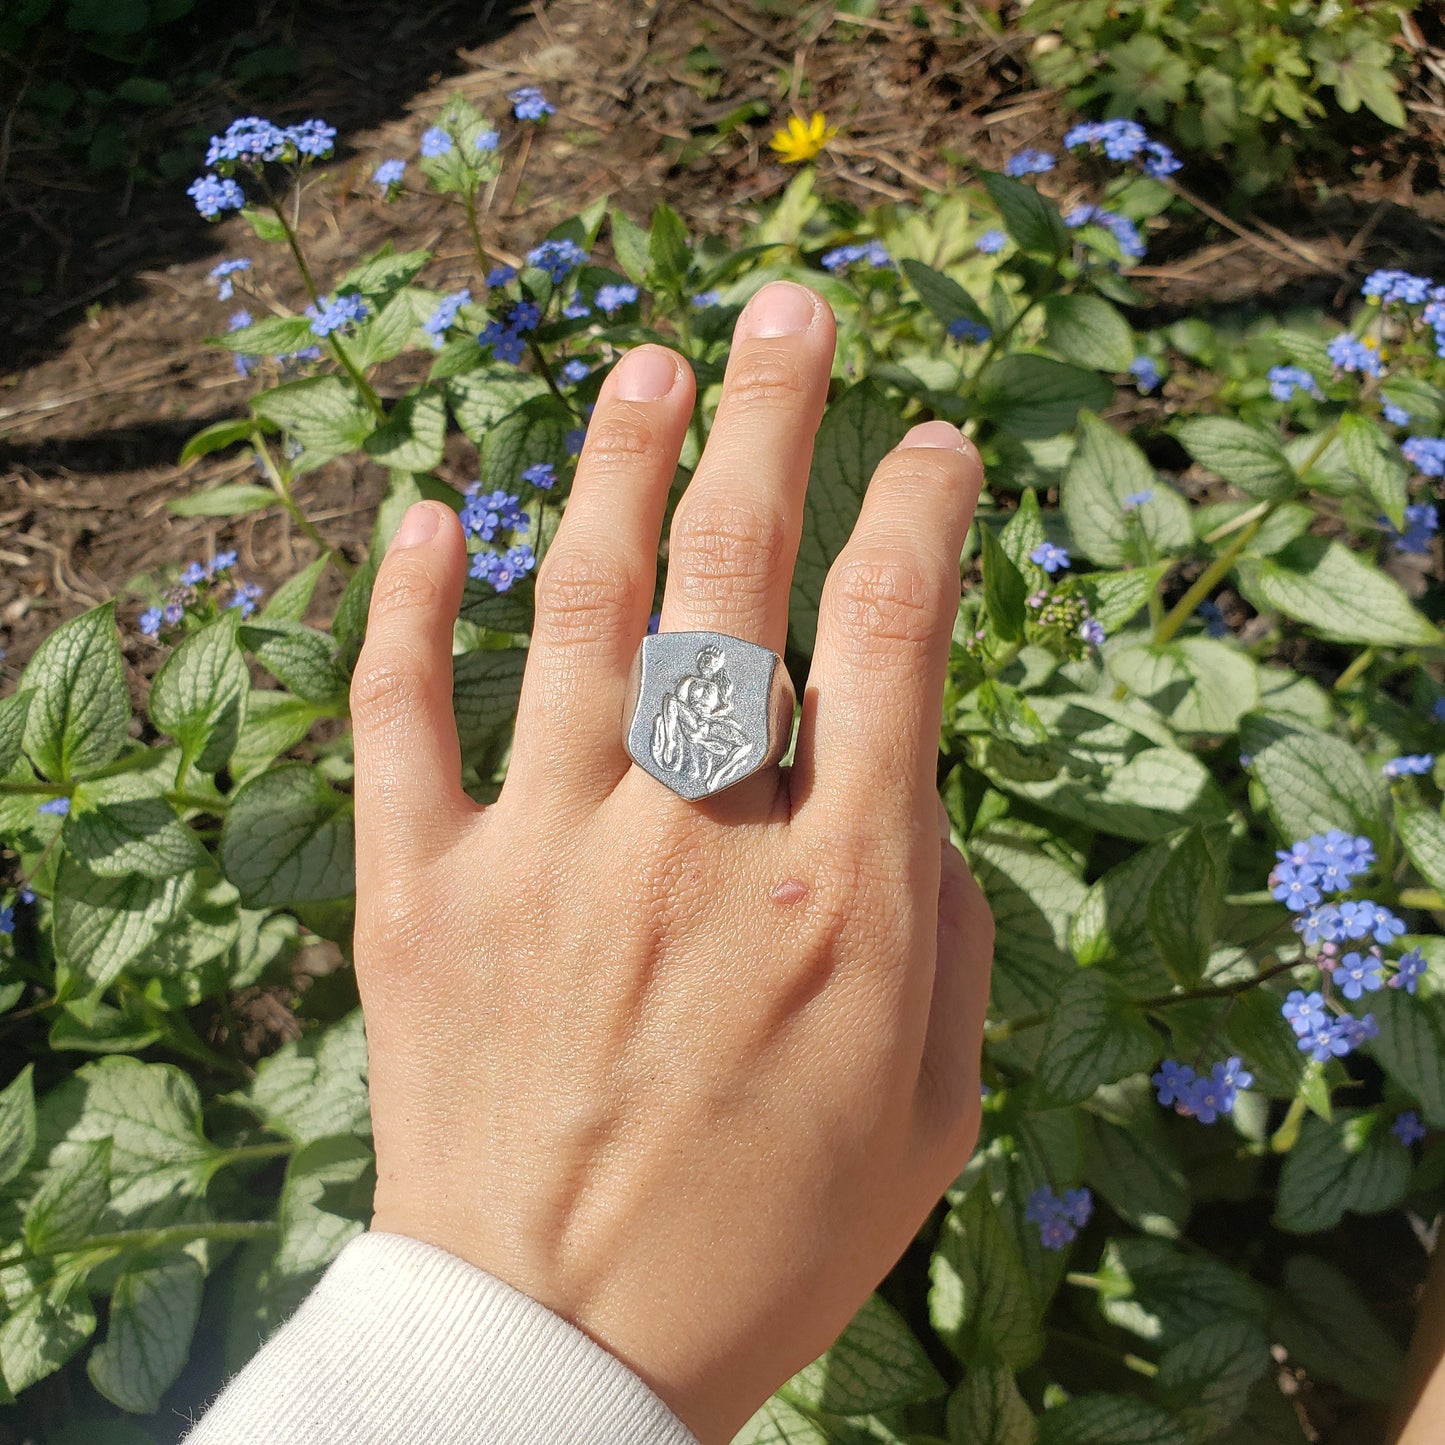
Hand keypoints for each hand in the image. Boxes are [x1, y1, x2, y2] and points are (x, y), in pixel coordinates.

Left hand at [349, 280, 993, 1442]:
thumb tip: (906, 792)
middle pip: (738, 579)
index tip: (934, 448)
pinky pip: (398, 721)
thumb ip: (942, 928)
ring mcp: (544, 861)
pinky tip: (427, 511)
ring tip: (649, 367)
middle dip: (774, 422)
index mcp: (836, 897)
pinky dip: (404, 608)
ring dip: (618, 470)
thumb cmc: (770, 1238)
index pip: (892, 634)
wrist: (558, 1355)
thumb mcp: (926, 1105)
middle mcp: (693, 847)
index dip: (920, 509)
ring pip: (585, 614)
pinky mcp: (420, 900)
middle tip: (787, 315)